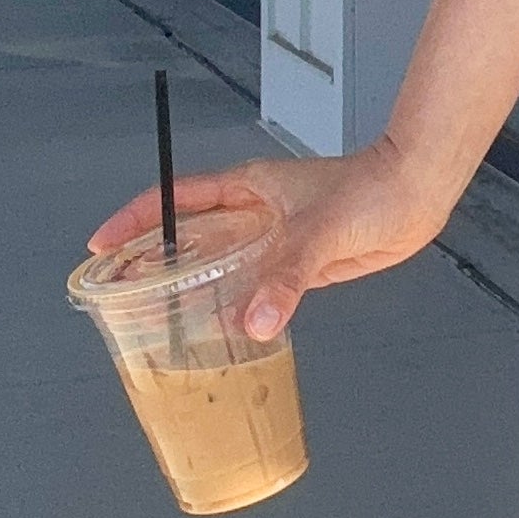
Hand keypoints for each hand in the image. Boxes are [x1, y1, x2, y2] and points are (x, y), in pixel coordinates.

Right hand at [87, 138, 447, 338]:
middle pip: (190, 234)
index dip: (137, 218)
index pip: (176, 199)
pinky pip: (255, 286)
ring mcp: (275, 238)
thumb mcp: (320, 231)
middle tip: (121, 289)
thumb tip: (256, 321)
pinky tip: (224, 328)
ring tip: (161, 316)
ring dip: (194, 285)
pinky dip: (236, 306)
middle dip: (154, 258)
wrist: (414, 194)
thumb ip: (287, 277)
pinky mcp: (299, 264)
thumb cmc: (371, 190)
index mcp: (247, 189)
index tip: (103, 242)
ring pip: (220, 263)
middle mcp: (255, 213)